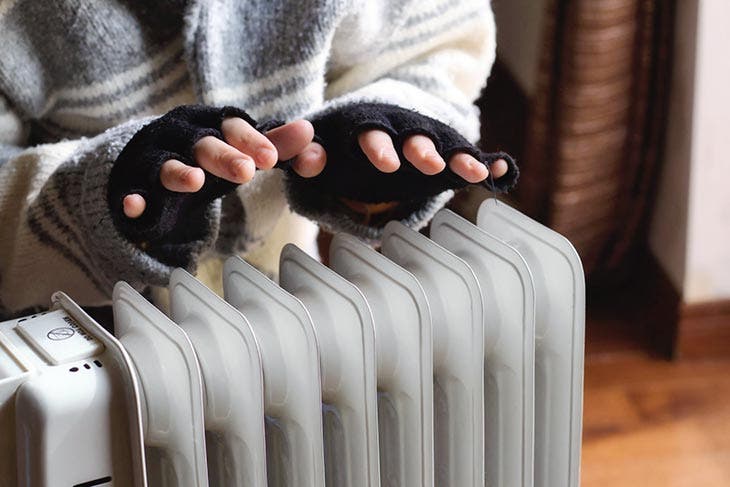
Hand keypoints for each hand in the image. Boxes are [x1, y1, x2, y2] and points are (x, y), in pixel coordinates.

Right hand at [123, 117, 320, 217]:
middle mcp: (181, 135)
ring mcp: (154, 159)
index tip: (272, 159)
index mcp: (212, 124)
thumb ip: (276, 145)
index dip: (252, 140)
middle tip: (247, 171)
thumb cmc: (207, 155)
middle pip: (203, 143)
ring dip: (179, 172)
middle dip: (224, 155)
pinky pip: (131, 192)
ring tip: (195, 182)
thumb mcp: (241, 151)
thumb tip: (311, 132)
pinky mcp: (132, 185)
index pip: (234, 126)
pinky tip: (134, 208)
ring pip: (165, 164)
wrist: (147, 165)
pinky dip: (133, 200)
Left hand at [285, 132, 508, 182]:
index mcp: (365, 129)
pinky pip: (467, 156)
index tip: (382, 164)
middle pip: (407, 137)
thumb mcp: (320, 152)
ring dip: (454, 156)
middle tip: (422, 162)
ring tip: (470, 172)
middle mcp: (398, 132)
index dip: (376, 147)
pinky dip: (485, 163)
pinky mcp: (445, 155)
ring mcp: (424, 142)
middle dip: (416, 149)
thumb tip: (307, 160)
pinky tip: (502, 171)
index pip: (368, 134)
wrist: (373, 135)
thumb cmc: (342, 149)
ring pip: (439, 145)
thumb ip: (308, 158)